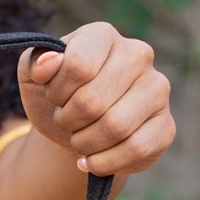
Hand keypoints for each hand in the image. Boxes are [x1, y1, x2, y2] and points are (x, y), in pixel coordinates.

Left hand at [17, 22, 174, 177]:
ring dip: (85, 143)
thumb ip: (35, 64)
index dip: (57, 92)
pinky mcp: (165, 126)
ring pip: (116, 127)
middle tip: (67, 122)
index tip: (55, 97)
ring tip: (79, 140)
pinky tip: (92, 161)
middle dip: (68, 121)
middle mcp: (138, 55)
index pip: (77, 66)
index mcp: (103, 35)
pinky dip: (104, 163)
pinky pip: (136, 149)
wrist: (77, 130)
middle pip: (93, 101)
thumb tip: (48, 63)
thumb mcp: (34, 78)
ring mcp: (157, 90)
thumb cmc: (58, 98)